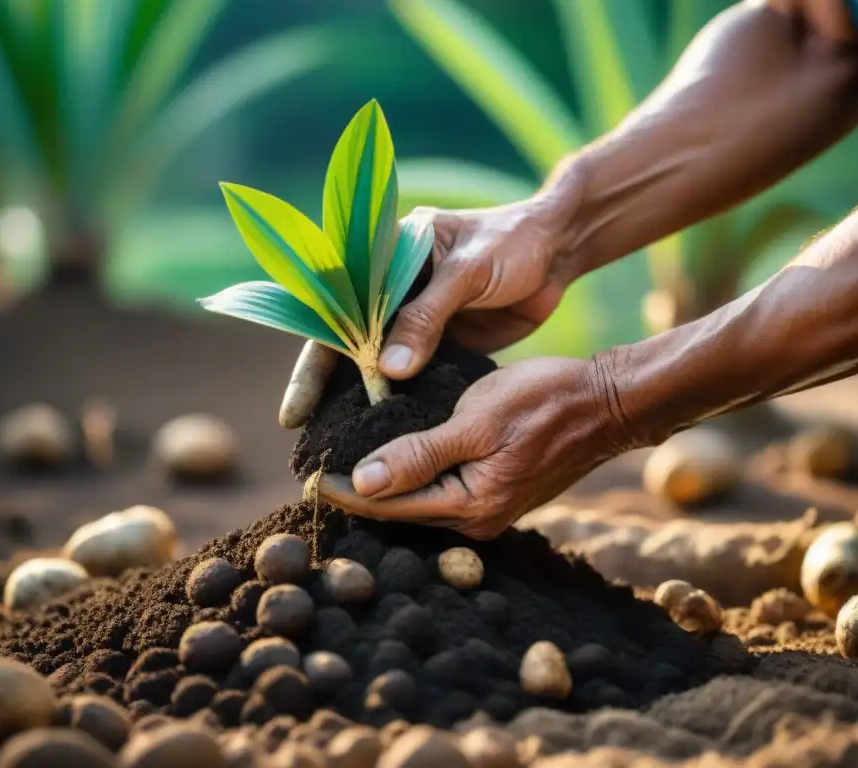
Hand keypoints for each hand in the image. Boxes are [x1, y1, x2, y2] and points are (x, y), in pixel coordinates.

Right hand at [279, 189, 583, 428]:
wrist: (559, 249)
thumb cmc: (513, 243)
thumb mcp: (467, 272)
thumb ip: (427, 317)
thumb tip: (386, 371)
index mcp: (385, 254)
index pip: (336, 308)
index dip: (314, 357)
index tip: (298, 406)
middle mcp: (390, 287)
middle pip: (347, 340)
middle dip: (325, 387)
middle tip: (304, 435)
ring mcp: (414, 316)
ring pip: (375, 362)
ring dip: (358, 398)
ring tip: (335, 443)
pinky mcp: (439, 339)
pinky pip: (410, 373)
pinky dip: (397, 400)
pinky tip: (383, 434)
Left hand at [311, 356, 629, 538]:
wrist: (609, 403)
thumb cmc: (545, 401)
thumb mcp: (475, 421)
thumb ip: (418, 455)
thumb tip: (364, 482)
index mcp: (471, 506)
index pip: (390, 506)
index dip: (345, 492)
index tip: (307, 479)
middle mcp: (479, 520)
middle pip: (403, 512)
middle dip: (361, 493)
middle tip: (317, 473)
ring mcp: (491, 509)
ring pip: (422, 502)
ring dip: (387, 485)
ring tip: (346, 466)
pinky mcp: (499, 493)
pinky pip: (444, 492)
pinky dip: (416, 477)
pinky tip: (396, 460)